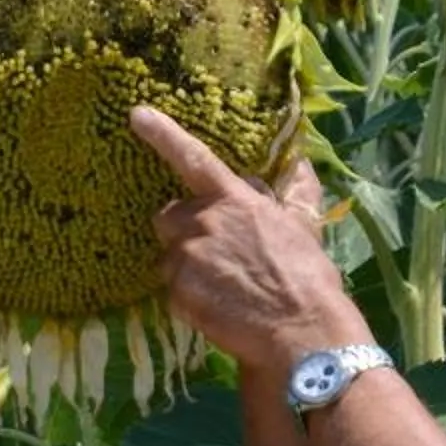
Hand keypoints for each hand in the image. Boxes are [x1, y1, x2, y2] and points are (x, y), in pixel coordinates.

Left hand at [130, 106, 367, 372]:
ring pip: (170, 257)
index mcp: (233, 201)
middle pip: (168, 216)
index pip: (192, 158)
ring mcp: (187, 259)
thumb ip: (298, 192)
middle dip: (183, 230)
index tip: (137, 114)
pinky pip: (174, 291)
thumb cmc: (308, 277)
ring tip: (221, 286)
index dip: (163, 134)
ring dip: (186, 266)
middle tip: (212, 251)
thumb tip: (302, 163)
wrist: (301, 331)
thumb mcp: (304, 227)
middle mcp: (203, 223)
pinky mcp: (178, 294)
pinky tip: (218, 308)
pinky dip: (190, 298)